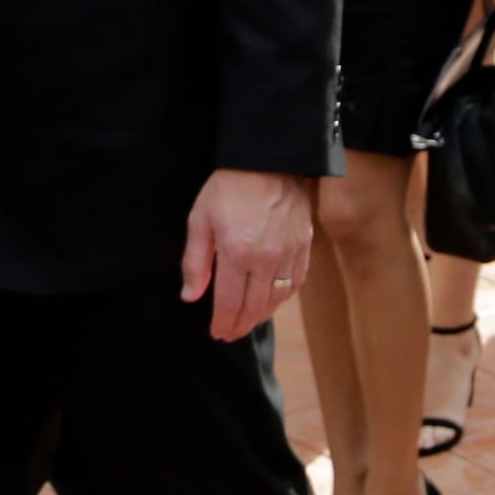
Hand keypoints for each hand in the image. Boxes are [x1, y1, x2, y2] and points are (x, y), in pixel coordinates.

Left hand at [181, 167, 311, 342]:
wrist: (269, 160)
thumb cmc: (228, 187)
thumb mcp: (200, 219)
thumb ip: (195, 262)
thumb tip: (190, 297)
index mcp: (236, 253)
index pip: (229, 303)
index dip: (222, 323)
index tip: (216, 333)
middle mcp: (265, 259)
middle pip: (254, 307)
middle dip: (241, 325)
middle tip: (230, 334)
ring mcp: (288, 253)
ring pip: (276, 299)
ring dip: (261, 316)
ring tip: (247, 321)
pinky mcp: (303, 246)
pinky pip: (295, 283)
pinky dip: (282, 298)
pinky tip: (271, 301)